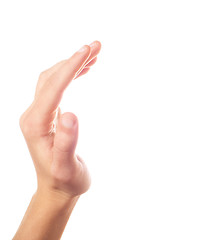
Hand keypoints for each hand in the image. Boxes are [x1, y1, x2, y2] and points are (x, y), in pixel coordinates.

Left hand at [19, 41, 100, 198]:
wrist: (57, 190)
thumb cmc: (65, 180)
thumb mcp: (66, 165)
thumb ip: (67, 141)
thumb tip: (70, 113)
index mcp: (36, 123)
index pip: (54, 86)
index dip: (72, 67)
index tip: (89, 50)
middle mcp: (34, 114)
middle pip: (51, 77)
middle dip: (74, 59)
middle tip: (97, 45)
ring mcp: (39, 114)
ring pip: (53, 79)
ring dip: (72, 64)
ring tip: (94, 52)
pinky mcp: (47, 115)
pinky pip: (57, 87)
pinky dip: (71, 75)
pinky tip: (85, 70)